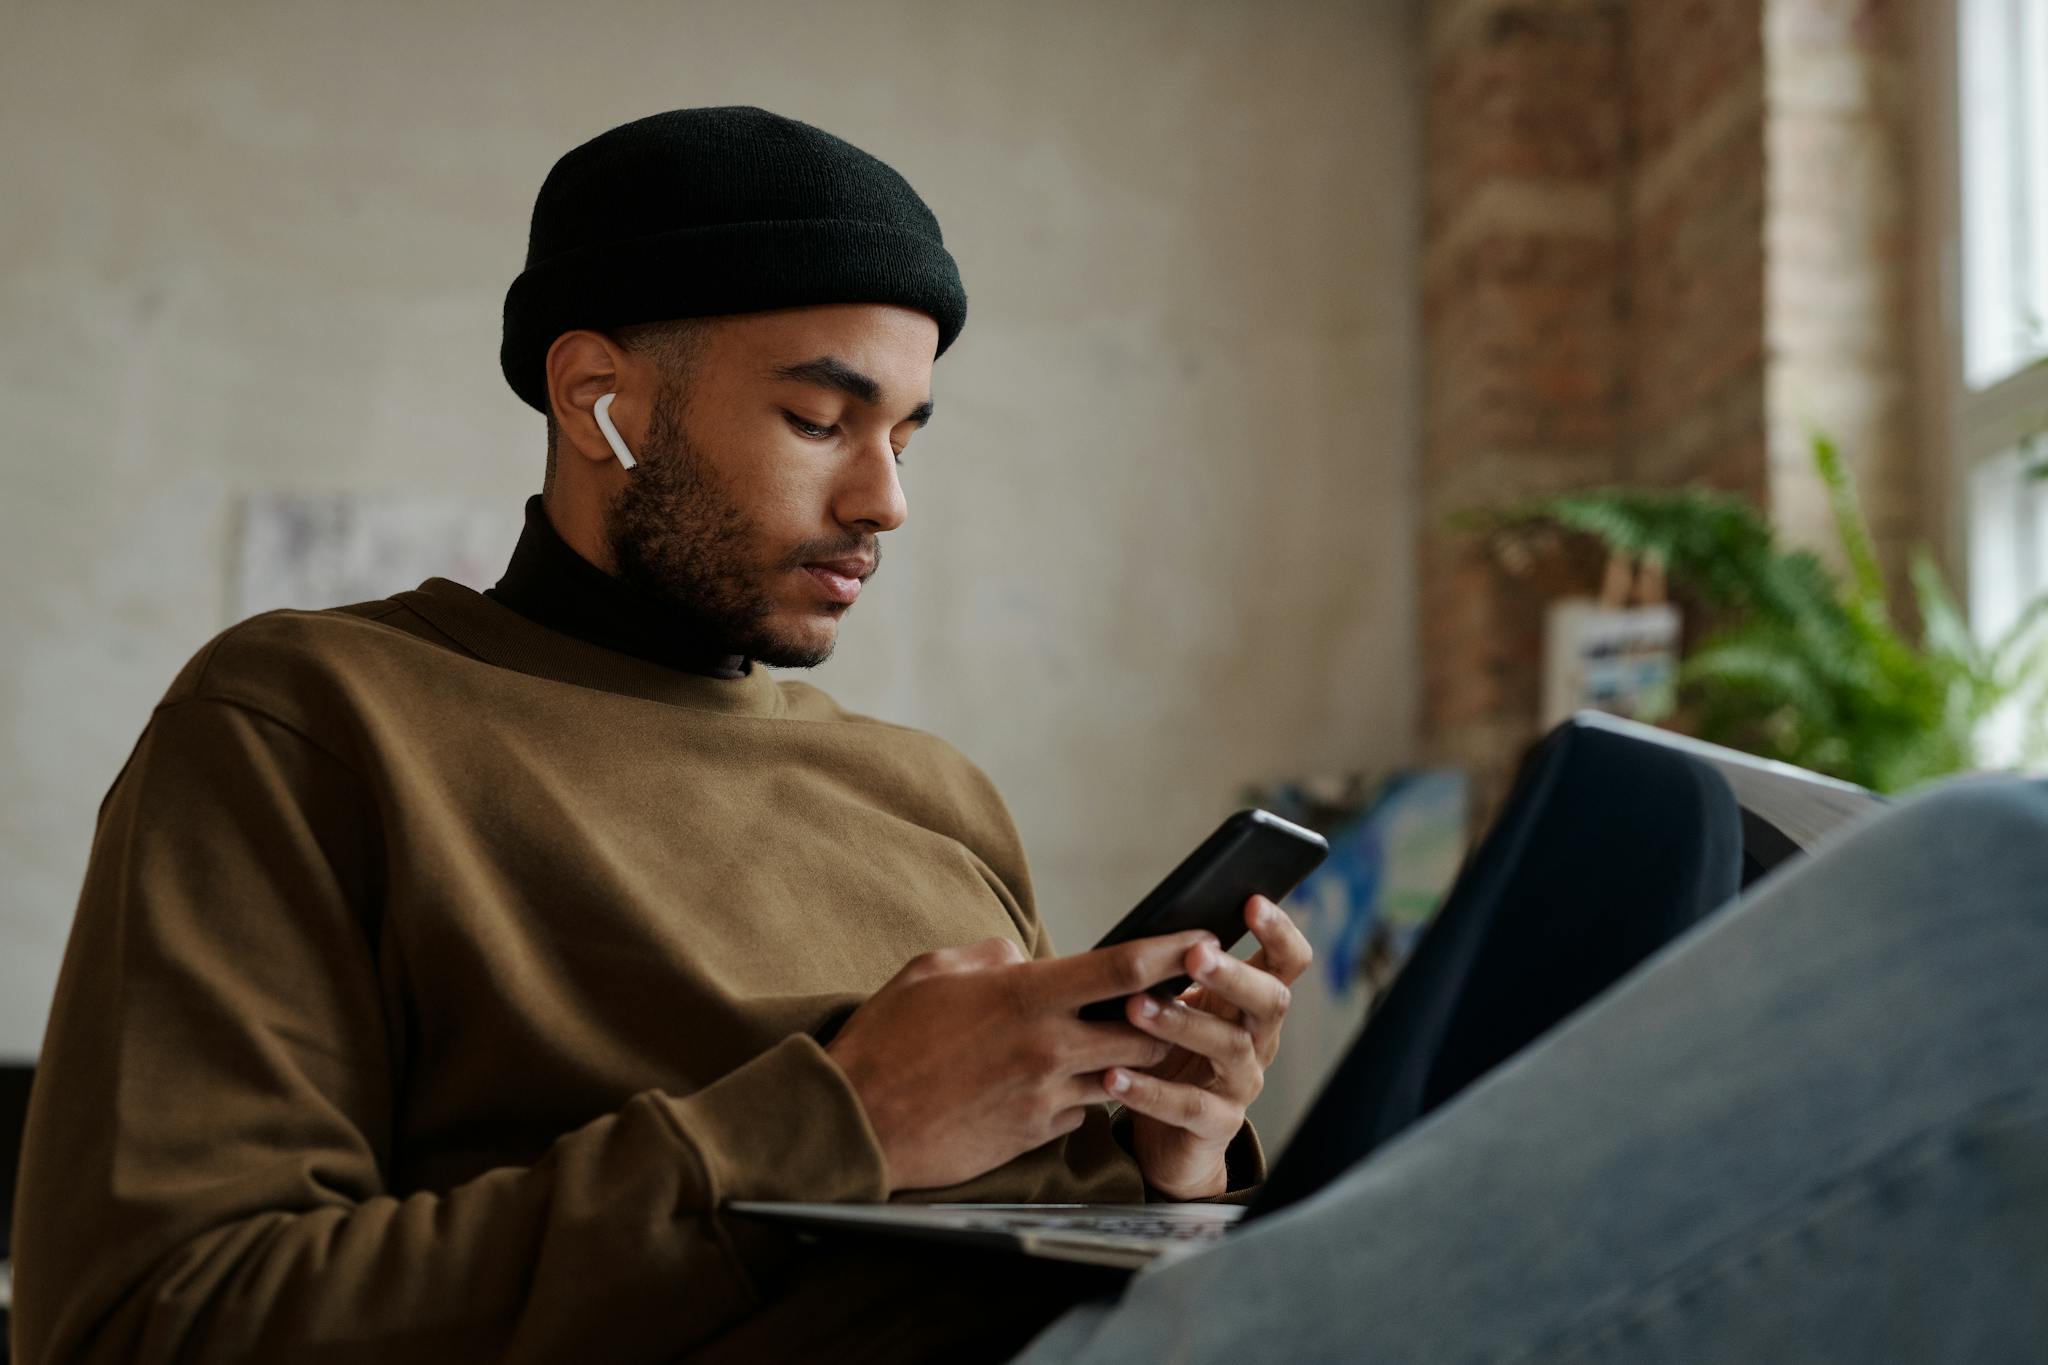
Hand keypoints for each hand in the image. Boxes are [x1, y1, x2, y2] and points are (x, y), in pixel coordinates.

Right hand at [824, 930, 1216, 1190]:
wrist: (859, 1123)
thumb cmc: (887, 1039)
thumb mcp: (933, 971)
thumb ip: (991, 957)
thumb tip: (1026, 958)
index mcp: (1025, 995)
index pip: (1124, 969)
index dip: (1173, 951)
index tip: (1206, 938)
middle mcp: (1047, 1046)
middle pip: (1145, 1031)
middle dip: (1166, 1017)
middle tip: (1175, 1000)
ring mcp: (1045, 1095)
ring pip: (1123, 1076)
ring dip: (1130, 1060)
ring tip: (1126, 1042)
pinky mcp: (1036, 1133)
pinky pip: (1082, 1111)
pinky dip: (1085, 1095)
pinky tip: (1063, 1083)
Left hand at [1112, 895, 1313, 1197]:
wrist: (1169, 1141)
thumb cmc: (1169, 1056)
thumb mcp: (1178, 1008)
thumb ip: (1173, 971)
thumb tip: (1144, 926)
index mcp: (1251, 1004)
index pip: (1287, 962)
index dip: (1279, 931)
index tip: (1251, 901)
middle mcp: (1257, 1041)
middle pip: (1270, 1000)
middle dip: (1234, 975)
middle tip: (1195, 955)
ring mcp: (1241, 1085)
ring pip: (1228, 1048)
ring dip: (1181, 1023)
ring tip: (1134, 1007)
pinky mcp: (1216, 1126)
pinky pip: (1188, 1106)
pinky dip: (1149, 1090)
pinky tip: (1114, 1075)